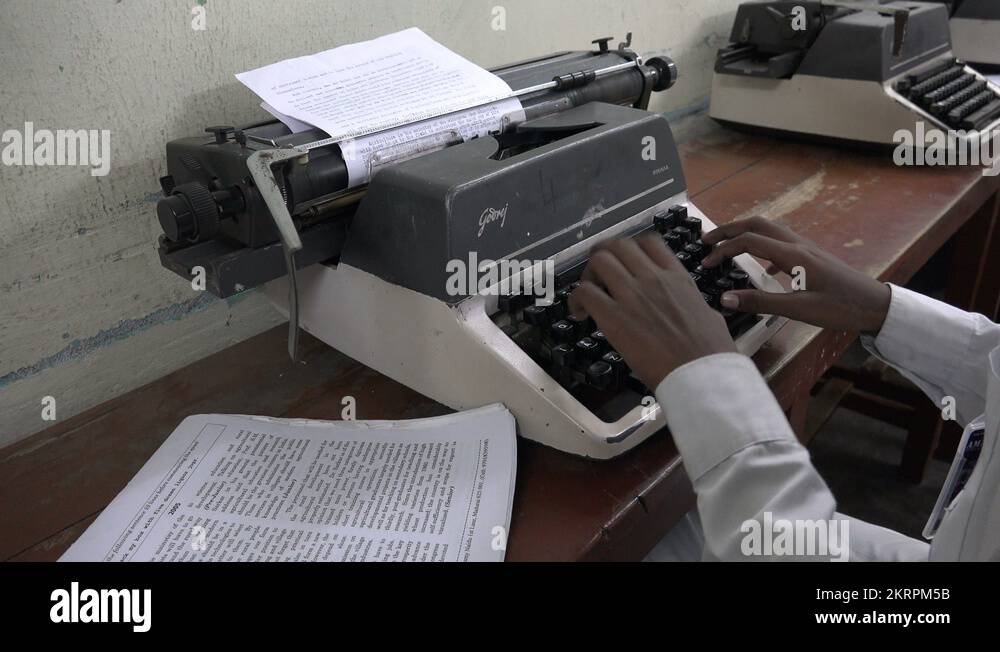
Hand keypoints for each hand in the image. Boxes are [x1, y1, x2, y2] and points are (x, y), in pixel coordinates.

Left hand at [568, 233, 737, 388]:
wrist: (700, 374)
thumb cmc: (710, 353)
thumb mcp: (709, 315)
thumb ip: (693, 305)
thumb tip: (694, 310)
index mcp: (677, 277)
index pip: (648, 242)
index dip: (630, 248)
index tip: (624, 262)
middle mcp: (653, 278)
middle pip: (618, 245)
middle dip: (604, 256)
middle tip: (599, 275)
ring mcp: (632, 295)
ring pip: (599, 260)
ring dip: (589, 274)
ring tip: (589, 293)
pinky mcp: (614, 317)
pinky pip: (585, 292)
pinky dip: (576, 299)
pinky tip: (580, 313)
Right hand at [700, 216, 890, 332]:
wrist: (874, 305)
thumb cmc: (841, 307)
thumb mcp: (798, 310)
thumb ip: (760, 302)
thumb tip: (726, 298)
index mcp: (792, 255)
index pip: (748, 242)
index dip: (722, 250)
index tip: (705, 263)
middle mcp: (798, 245)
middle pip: (756, 224)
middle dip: (728, 228)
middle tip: (707, 240)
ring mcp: (806, 248)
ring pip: (768, 229)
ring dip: (744, 232)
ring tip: (726, 244)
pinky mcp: (811, 255)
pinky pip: (779, 241)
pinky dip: (761, 244)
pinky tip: (760, 264)